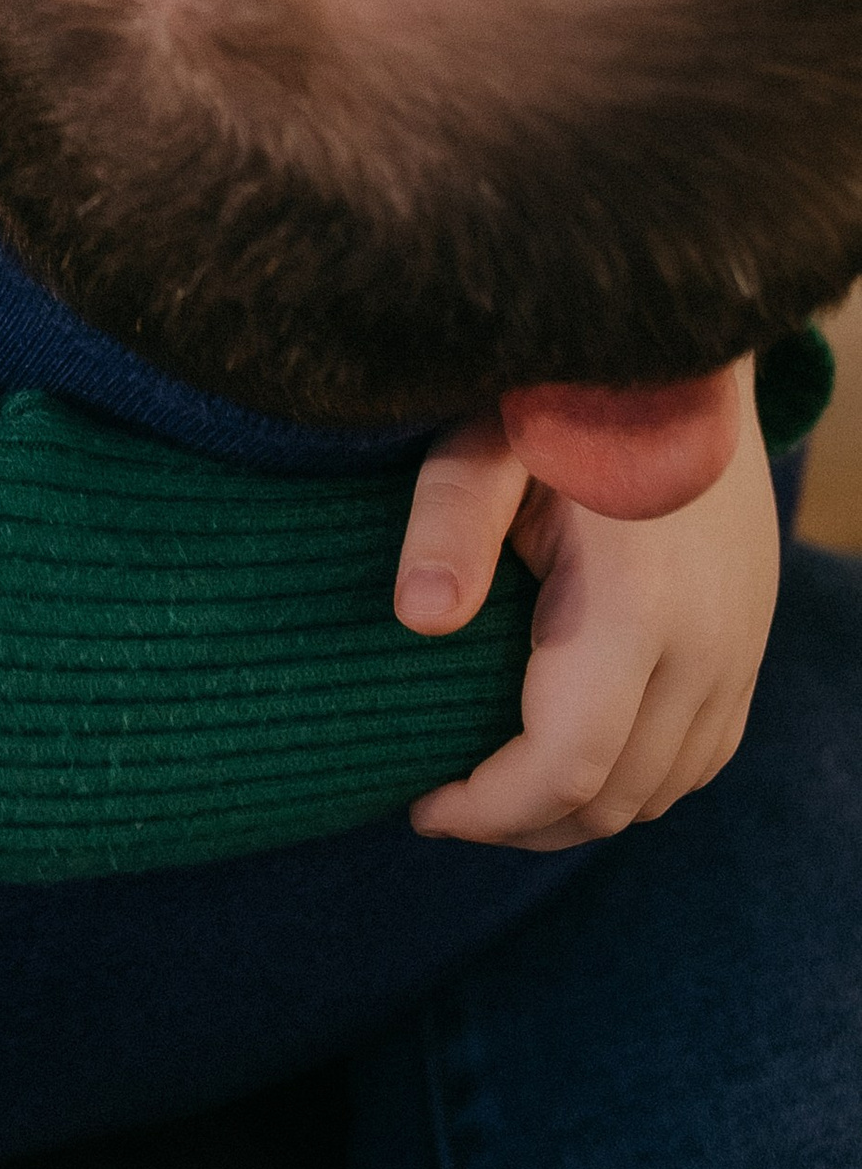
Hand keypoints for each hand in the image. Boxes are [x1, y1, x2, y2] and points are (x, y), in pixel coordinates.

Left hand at [395, 358, 775, 848]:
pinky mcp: (752, 639)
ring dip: (578, 810)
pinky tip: (570, 759)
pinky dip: (636, 779)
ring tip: (493, 790)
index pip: (565, 765)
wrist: (681, 346)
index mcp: (635, 605)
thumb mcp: (487, 436)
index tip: (419, 806)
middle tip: (441, 804)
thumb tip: (417, 619)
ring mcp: (742, 648)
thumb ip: (450, 520)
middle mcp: (706, 644)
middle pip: (615, 798)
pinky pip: (702, 755)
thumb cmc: (567, 389)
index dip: (489, 810)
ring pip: (664, 791)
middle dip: (521, 823)